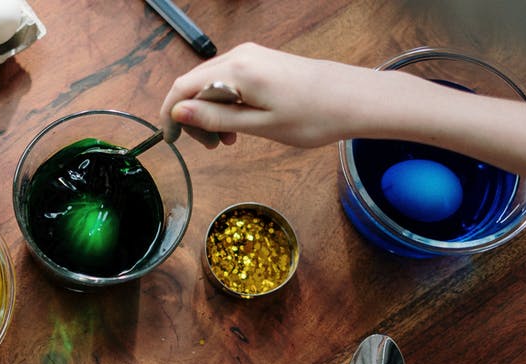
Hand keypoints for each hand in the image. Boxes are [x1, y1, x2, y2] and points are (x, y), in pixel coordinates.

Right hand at [159, 42, 385, 148]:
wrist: (354, 99)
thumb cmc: (312, 116)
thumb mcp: (258, 125)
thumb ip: (215, 117)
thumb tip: (178, 112)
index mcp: (236, 70)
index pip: (183, 87)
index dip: (170, 114)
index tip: (171, 140)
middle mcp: (240, 55)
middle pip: (194, 84)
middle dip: (193, 116)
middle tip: (212, 146)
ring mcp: (252, 55)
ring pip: (210, 82)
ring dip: (210, 112)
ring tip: (228, 140)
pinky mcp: (262, 60)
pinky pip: (229, 79)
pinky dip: (225, 103)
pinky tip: (240, 124)